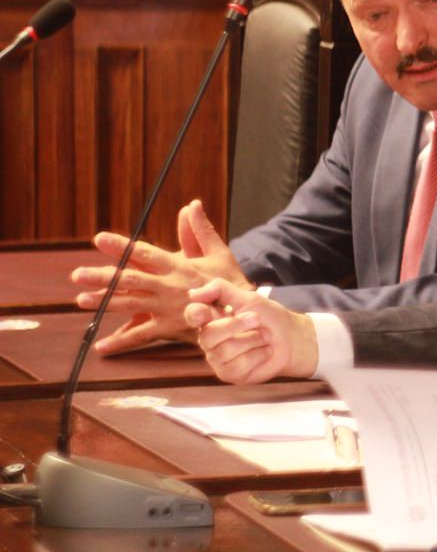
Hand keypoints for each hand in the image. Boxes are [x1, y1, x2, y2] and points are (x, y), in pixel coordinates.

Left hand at [74, 200, 252, 354]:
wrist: (242, 314)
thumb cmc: (229, 282)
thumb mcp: (218, 253)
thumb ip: (199, 230)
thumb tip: (191, 204)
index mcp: (179, 266)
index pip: (146, 253)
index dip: (122, 246)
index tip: (100, 239)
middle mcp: (169, 287)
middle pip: (130, 280)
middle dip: (102, 277)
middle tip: (77, 274)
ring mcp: (167, 308)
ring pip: (130, 305)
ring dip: (104, 303)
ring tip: (81, 301)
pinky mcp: (169, 328)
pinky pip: (141, 336)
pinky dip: (121, 342)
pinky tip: (101, 347)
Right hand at [185, 278, 318, 383]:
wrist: (292, 339)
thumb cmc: (269, 318)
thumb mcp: (249, 298)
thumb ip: (221, 290)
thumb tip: (192, 293)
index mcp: (212, 318)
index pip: (193, 315)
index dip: (195, 314)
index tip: (203, 312)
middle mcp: (210, 339)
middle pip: (209, 334)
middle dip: (236, 325)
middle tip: (257, 319)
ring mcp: (218, 358)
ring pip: (225, 351)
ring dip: (254, 339)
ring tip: (265, 336)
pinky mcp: (230, 374)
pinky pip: (238, 365)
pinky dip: (258, 355)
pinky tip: (264, 351)